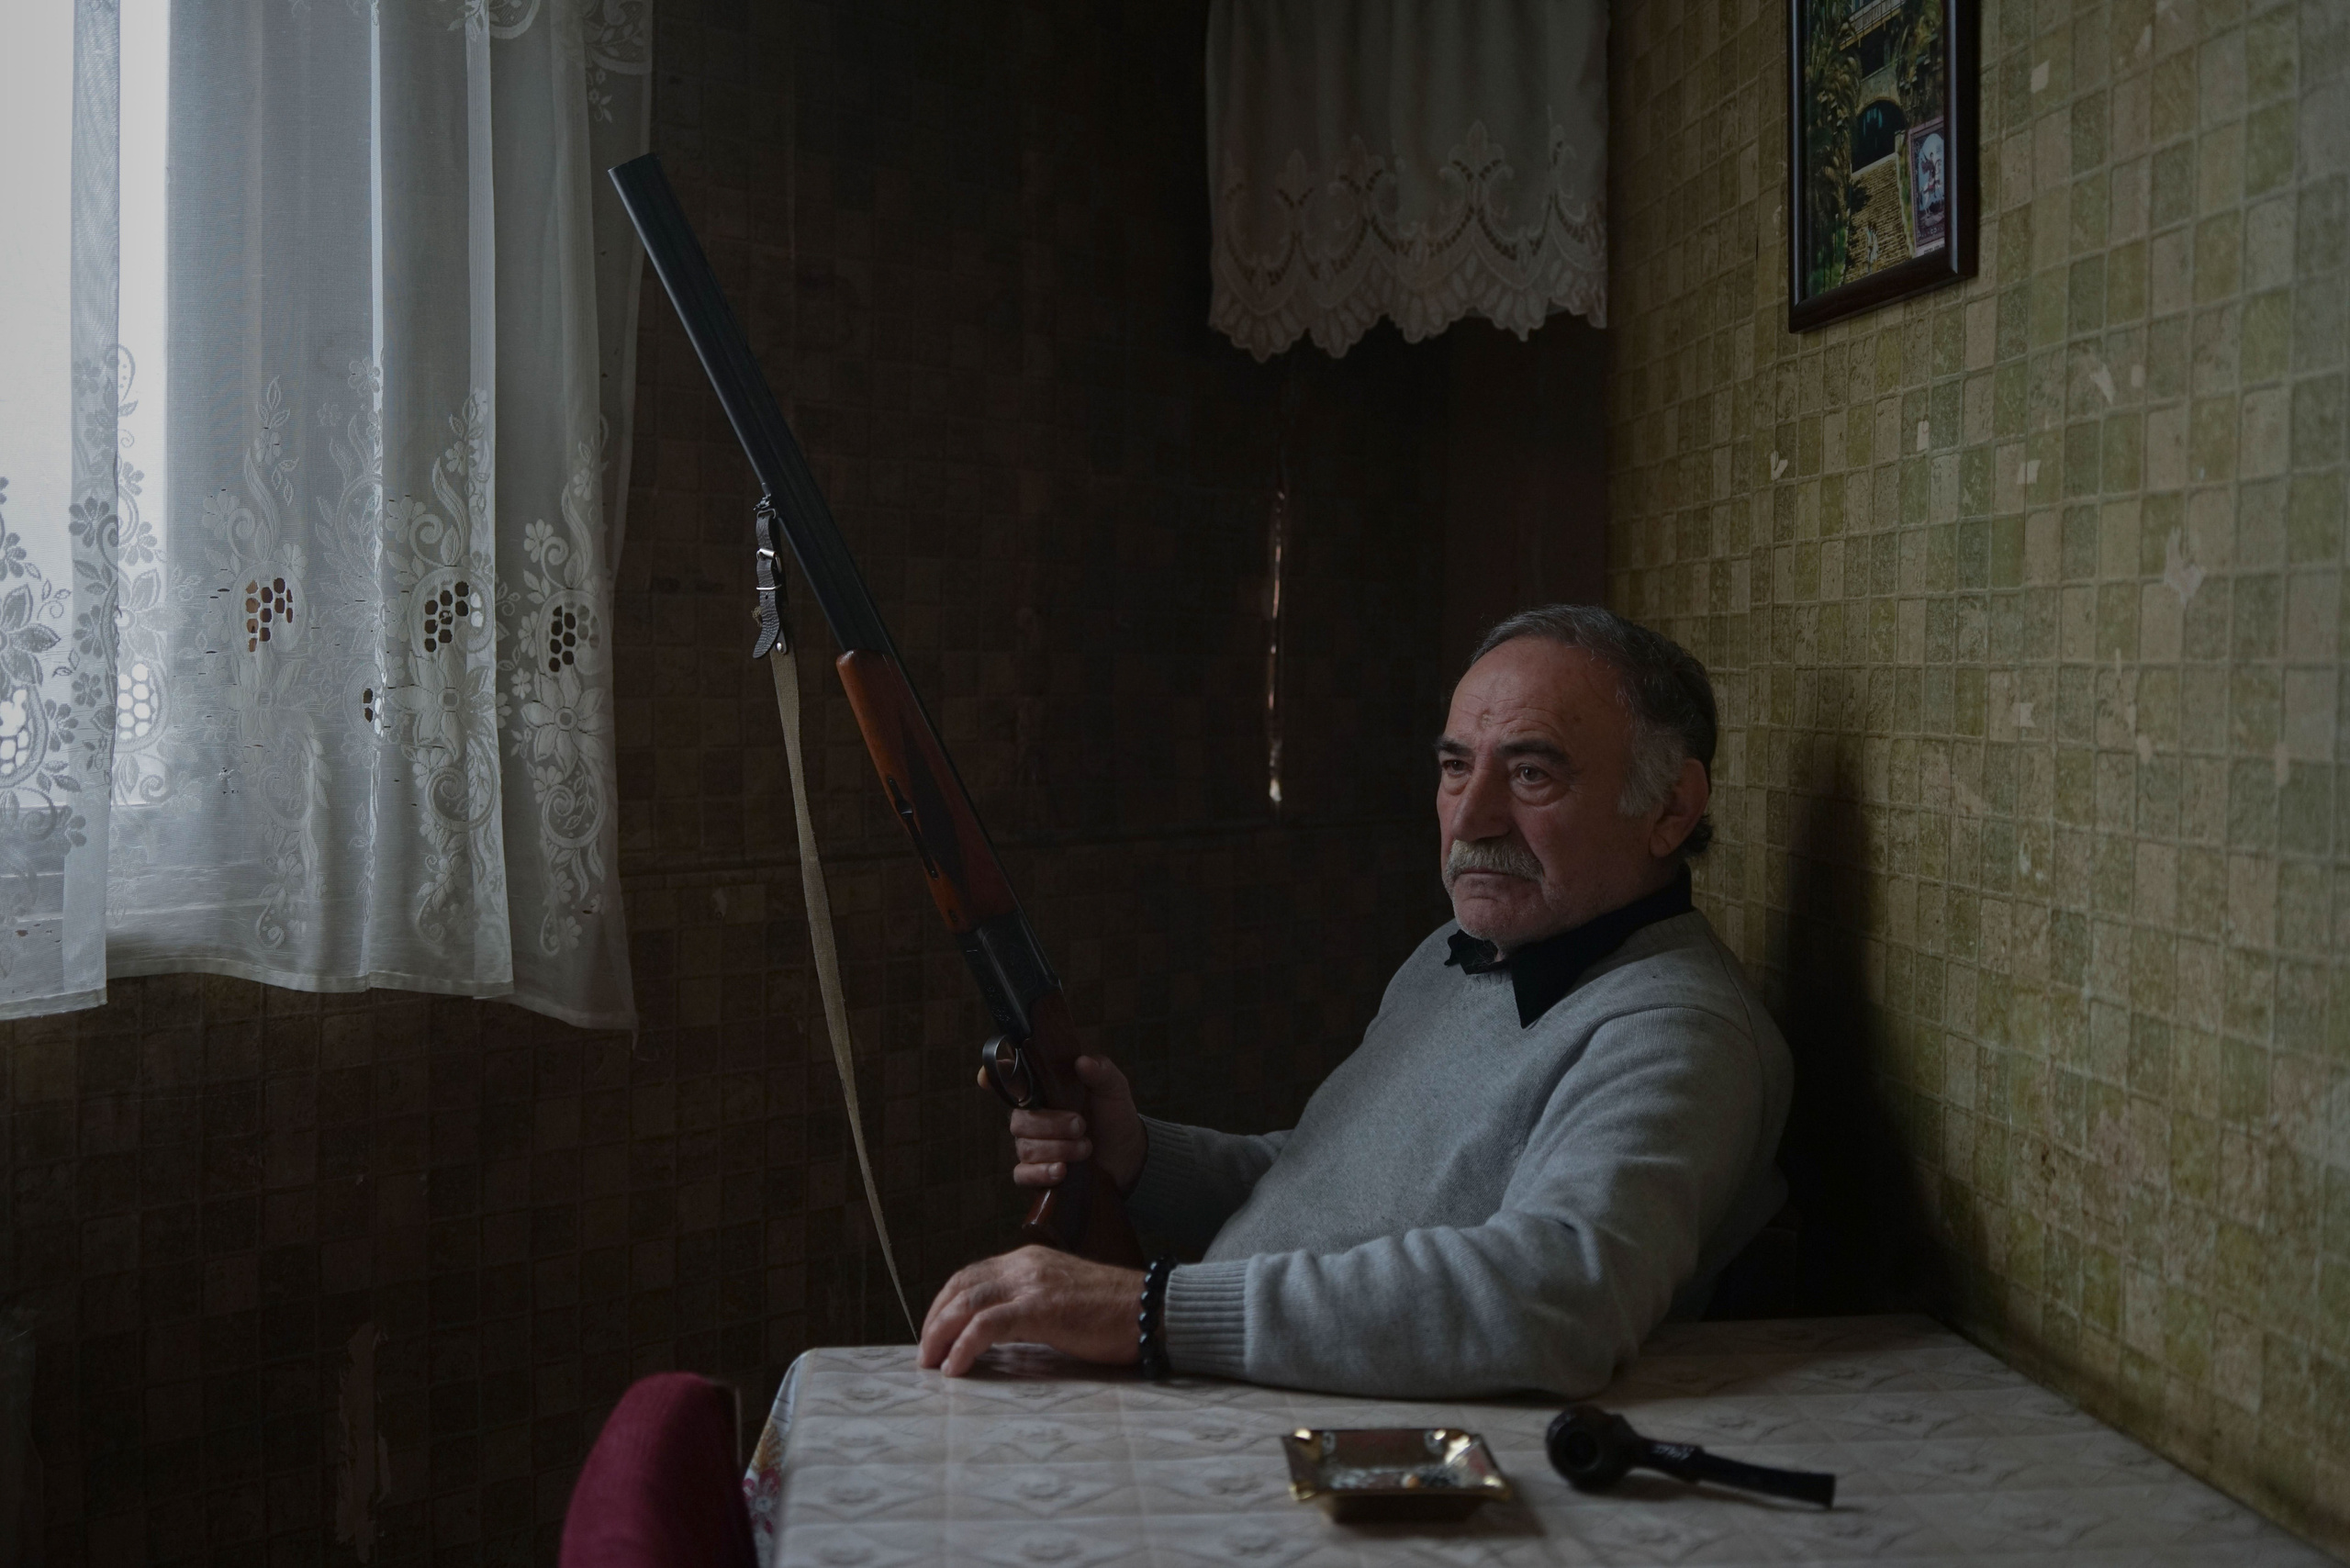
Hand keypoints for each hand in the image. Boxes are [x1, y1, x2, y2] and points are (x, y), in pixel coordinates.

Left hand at [917, 1245, 1143, 1375]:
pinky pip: (987, 1326)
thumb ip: (1030, 1307)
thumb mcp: (1063, 1300)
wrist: (1154, 1310)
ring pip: (966, 1303)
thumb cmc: (1115, 1314)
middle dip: (933, 1321)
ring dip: (939, 1335)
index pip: (970, 1276)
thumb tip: (996, 1335)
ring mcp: (1032, 1284)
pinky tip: (956, 1369)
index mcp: (1029, 1260)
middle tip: (924, 1356)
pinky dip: (963, 1347)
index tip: (933, 1335)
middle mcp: (1025, 1265)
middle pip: (960, 1287)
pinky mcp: (1041, 1308)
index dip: (944, 1306)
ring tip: (930, 1365)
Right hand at [976, 1053, 1147, 1192]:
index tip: (985, 1078)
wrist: (1128, 1152)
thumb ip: (1101, 1072)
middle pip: (1019, 1120)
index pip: (1010, 1080)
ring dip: (1058, 1148)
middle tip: (1080, 1124)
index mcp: (1044, 1091)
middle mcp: (1033, 1117)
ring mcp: (1033, 1146)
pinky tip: (1061, 1170)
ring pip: (1025, 1147)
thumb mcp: (1113, 1088)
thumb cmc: (1113, 1115)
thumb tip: (1083, 1062)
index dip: (994, 1077)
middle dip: (1051, 1124)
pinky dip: (1041, 1172)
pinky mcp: (1038, 1173)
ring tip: (1085, 1147)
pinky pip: (1023, 1175)